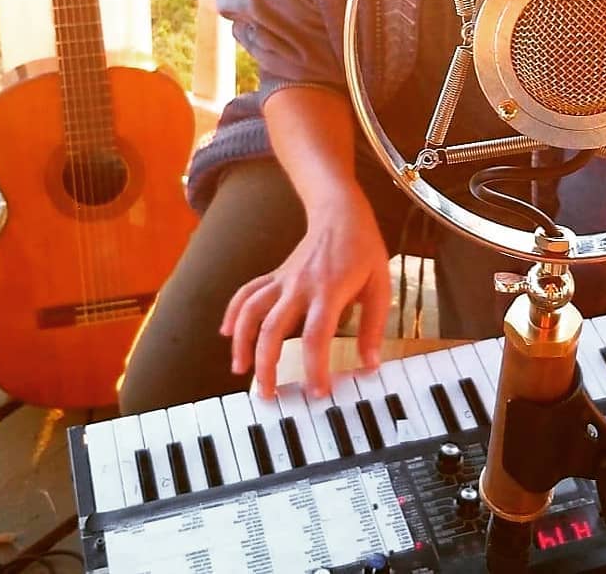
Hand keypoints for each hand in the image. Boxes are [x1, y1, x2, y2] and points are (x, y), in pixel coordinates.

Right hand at [219, 180, 390, 398]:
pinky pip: (246, 293)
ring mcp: (283, 280)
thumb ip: (374, 326)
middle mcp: (300, 286)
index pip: (316, 336)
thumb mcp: (380, 284)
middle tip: (268, 394)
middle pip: (273, 329)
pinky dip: (232, 312)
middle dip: (266, 365)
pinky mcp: (274, 276)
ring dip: (241, 342)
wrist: (340, 212)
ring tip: (240, 370)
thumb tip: (371, 364)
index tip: (317, 393)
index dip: (315, 367)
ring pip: (251, 312)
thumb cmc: (362, 248)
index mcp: (329, 290)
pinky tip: (226, 334)